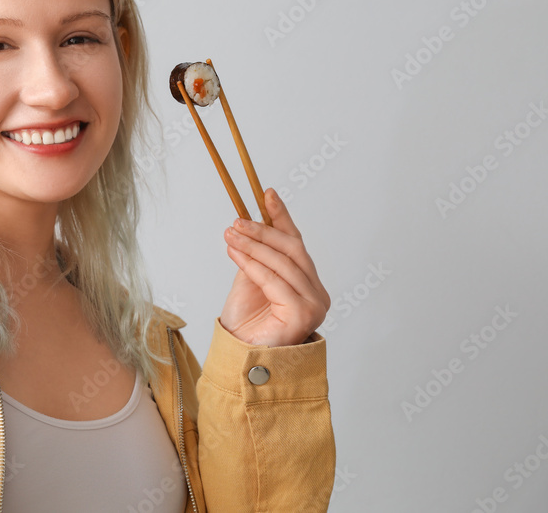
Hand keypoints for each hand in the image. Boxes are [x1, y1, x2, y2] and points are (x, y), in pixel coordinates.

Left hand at [219, 187, 330, 346]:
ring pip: (283, 263)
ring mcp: (314, 305)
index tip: (266, 193)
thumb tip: (250, 223)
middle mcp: (317, 293)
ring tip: (230, 234)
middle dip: (263, 231)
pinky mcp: (303, 315)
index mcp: (308, 283)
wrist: (239, 355)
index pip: (295, 243)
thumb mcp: (251, 279)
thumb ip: (258, 255)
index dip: (281, 217)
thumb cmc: (246, 323)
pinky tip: (235, 253)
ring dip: (254, 245)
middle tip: (237, 221)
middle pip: (293, 250)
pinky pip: (275, 281)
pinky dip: (253, 264)